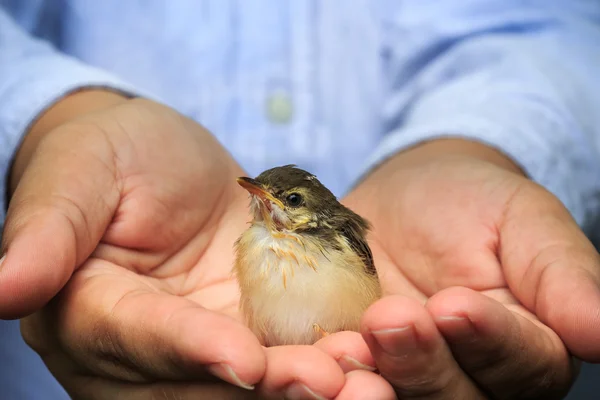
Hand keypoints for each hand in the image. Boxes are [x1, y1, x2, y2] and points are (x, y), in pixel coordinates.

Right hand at [0, 90, 394, 398]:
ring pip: (249, 387)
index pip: (138, 340)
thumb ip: (48, 229)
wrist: (171, 167)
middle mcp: (144, 352)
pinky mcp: (250, 337)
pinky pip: (286, 361)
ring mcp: (202, 350)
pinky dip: (325, 366)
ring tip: (366, 383)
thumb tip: (3, 287)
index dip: (189, 350)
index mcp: (90, 313)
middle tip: (332, 385)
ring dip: (306, 390)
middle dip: (268, 390)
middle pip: (201, 386)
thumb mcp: (82, 172)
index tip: (242, 358)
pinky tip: (369, 361)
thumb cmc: (116, 156)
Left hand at [341, 139, 599, 398]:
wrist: (406, 198)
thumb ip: (562, 274)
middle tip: (389, 319)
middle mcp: (466, 375)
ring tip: (339, 350)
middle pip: (453, 398)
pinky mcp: (351, 361)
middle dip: (420, 365)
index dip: (489, 341)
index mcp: (524, 348)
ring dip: (366, 383)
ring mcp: (405, 373)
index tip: (455, 305)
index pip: (520, 363)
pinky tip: (304, 357)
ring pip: (395, 398)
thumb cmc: (473, 203)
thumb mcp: (523, 220)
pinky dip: (321, 375)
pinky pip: (339, 381)